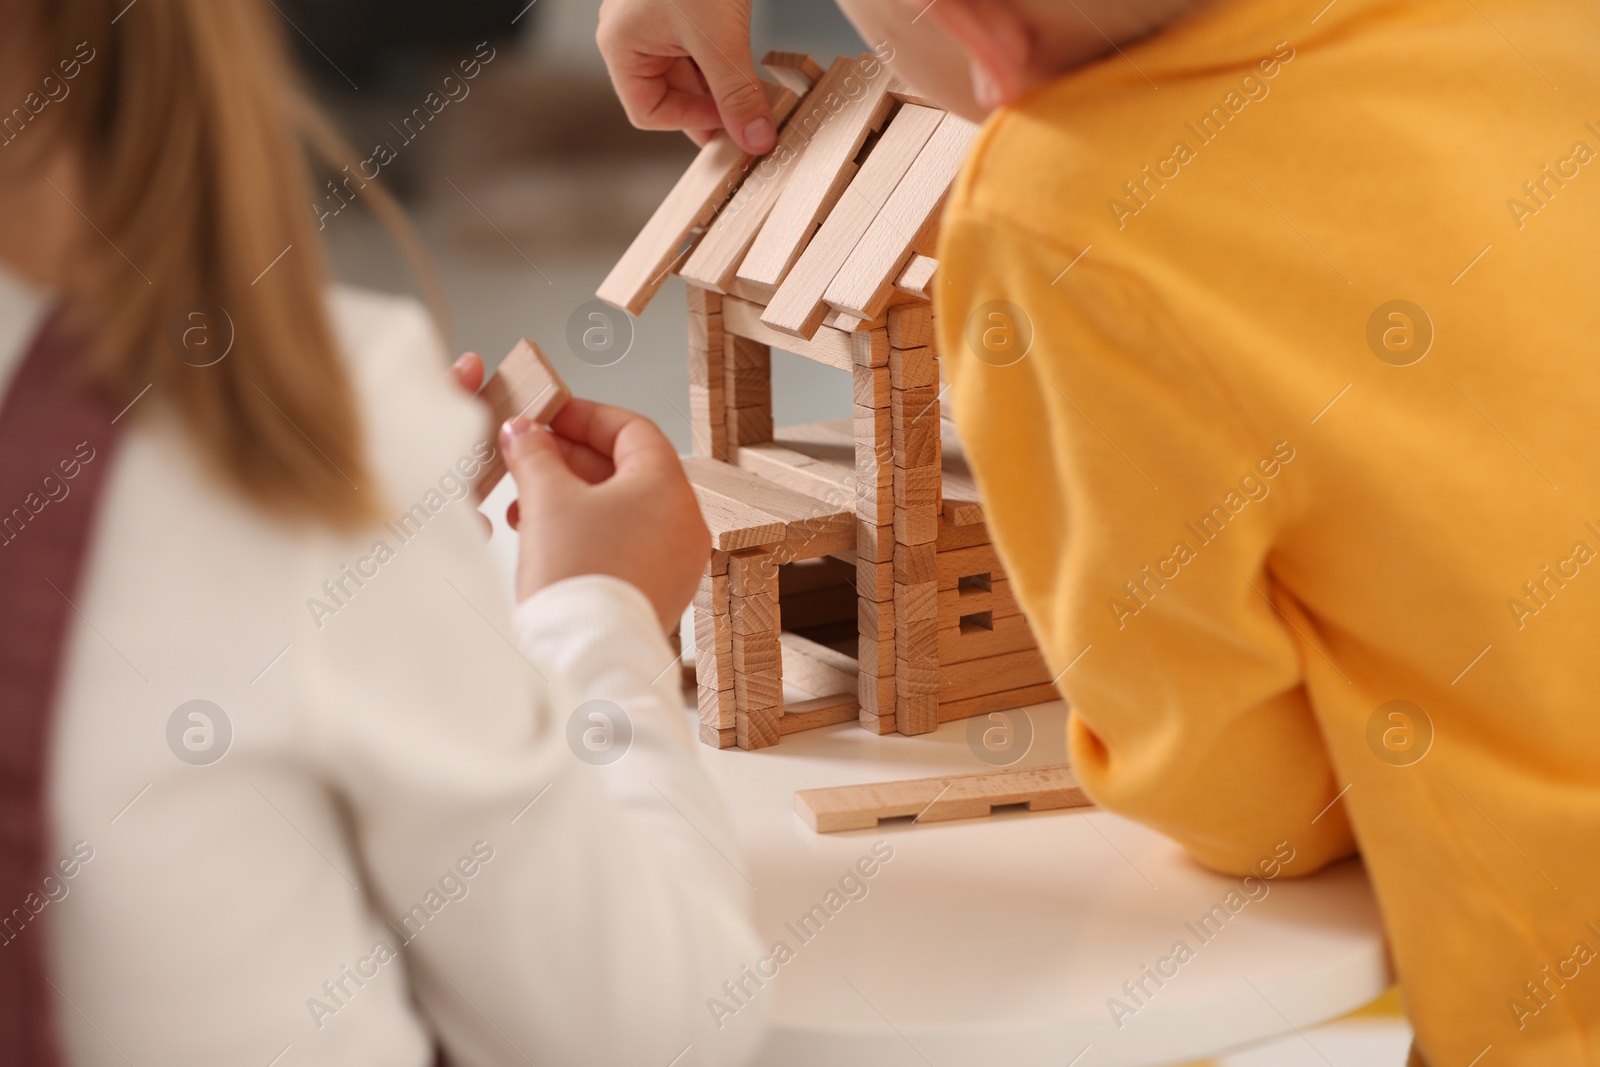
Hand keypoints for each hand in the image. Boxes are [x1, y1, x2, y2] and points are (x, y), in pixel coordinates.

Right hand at [500, 398, 710, 630]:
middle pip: (628, 469)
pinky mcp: (660, 589)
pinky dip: (589, 530)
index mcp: (669, 488)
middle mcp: (683, 521)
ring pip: (623, 509)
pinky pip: (627, 543)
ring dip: (573, 497)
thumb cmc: (579, 576)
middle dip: (571, 459)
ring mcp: (676, 559)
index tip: (550, 415)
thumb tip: (524, 432)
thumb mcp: (547, 498)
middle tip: (531, 453)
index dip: (586, 417)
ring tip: (526, 501)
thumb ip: (534, 454)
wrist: (586, 653)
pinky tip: (546, 536)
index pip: (632, 429)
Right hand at [596, 0, 775, 152]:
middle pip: (672, 94)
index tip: (729, 122)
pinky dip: (725, 62)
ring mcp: (656, 20)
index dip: (691, 122)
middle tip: (750, 120)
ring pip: (691, 71)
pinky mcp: (681, 8)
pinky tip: (751, 68)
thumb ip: (737, 92)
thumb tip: (755, 139)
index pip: (649, 112)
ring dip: (723, 85)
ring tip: (757, 93)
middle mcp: (634, 35)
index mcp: (622, 45)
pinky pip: (702, 47)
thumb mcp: (718, 37)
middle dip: (713, 106)